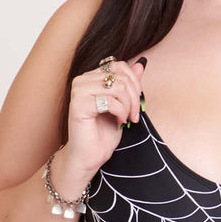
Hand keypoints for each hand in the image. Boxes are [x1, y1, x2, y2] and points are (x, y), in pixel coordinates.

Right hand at [64, 54, 147, 177]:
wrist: (88, 157)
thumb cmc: (103, 134)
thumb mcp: (123, 105)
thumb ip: (129, 84)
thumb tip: (141, 63)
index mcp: (91, 77)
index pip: (120, 66)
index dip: (135, 83)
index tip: (137, 104)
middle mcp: (82, 80)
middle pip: (121, 76)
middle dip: (134, 97)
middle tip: (134, 116)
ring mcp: (79, 91)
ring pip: (118, 86)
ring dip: (128, 106)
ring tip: (127, 119)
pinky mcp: (79, 104)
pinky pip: (110, 100)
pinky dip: (120, 112)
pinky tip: (118, 122)